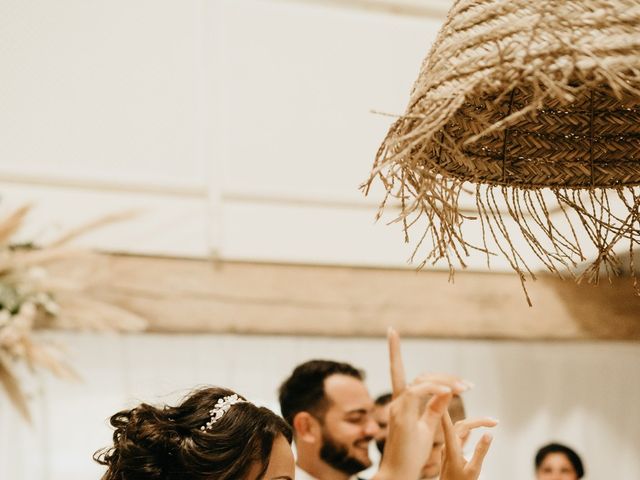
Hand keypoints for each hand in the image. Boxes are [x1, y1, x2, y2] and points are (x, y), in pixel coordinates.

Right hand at [373, 328, 469, 479]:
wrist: (399, 473)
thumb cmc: (412, 454)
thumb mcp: (428, 427)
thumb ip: (435, 409)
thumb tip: (447, 393)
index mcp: (402, 403)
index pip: (398, 371)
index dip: (394, 350)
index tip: (392, 331)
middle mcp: (397, 401)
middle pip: (421, 376)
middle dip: (445, 376)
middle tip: (468, 385)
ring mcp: (398, 407)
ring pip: (422, 380)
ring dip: (447, 382)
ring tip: (466, 389)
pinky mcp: (402, 415)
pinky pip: (419, 392)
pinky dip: (436, 389)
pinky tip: (451, 392)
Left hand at [440, 410, 493, 479]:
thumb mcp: (473, 471)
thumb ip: (481, 451)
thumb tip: (489, 433)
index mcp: (450, 448)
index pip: (447, 422)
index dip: (447, 405)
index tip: (449, 391)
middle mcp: (447, 445)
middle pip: (461, 425)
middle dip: (477, 420)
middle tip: (495, 421)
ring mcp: (448, 448)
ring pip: (460, 430)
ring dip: (474, 424)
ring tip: (491, 423)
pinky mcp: (450, 452)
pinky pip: (458, 435)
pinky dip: (469, 430)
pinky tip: (475, 427)